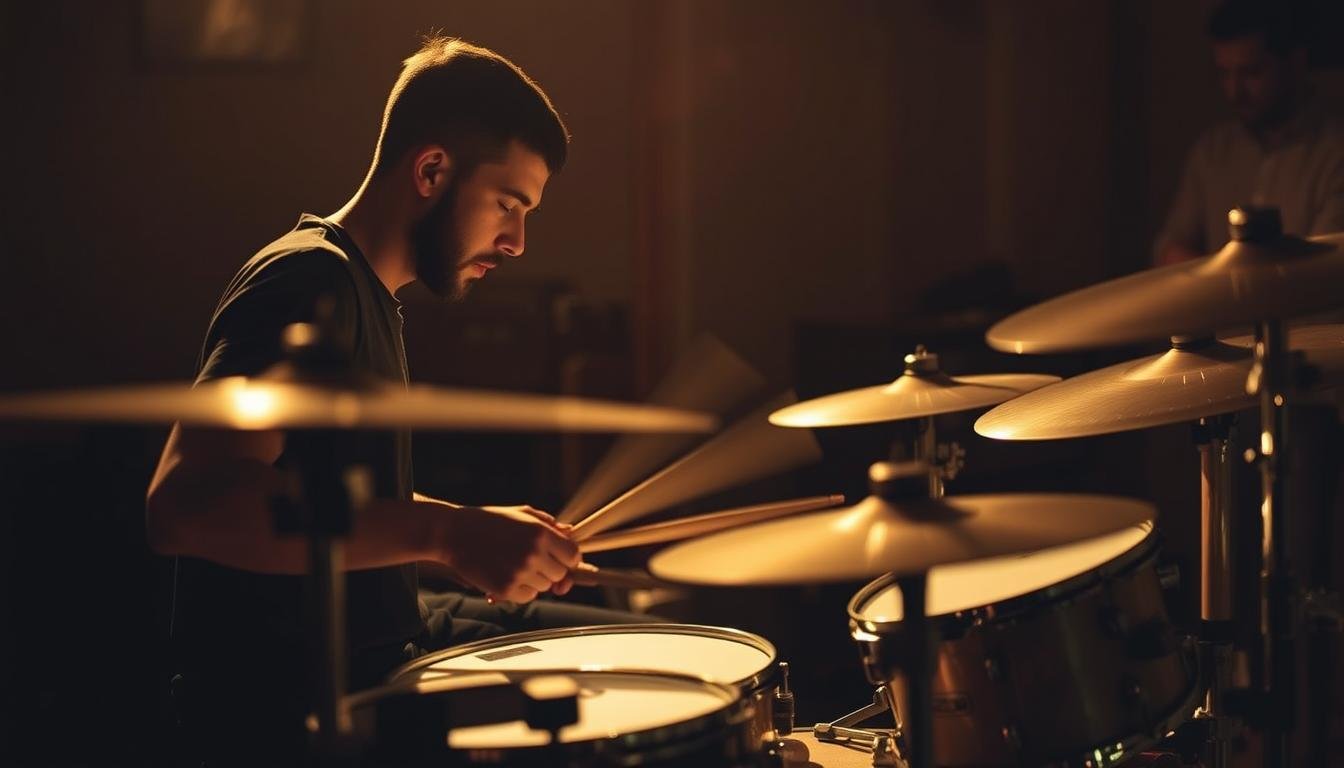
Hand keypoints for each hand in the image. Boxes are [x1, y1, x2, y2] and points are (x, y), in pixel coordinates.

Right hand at [436, 504, 579, 602]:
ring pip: (544, 587)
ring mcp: (520, 573)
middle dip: (550, 569)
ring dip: (535, 580)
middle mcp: (534, 553)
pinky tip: (507, 575)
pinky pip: (528, 597)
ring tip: (515, 565)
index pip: (573, 555)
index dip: (567, 558)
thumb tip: (569, 533)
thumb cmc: (489, 521)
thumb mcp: (522, 514)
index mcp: (541, 533)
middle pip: (560, 574)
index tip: (559, 558)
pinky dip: (522, 591)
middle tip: (532, 561)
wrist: (454, 533)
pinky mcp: (505, 589)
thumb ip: (548, 524)